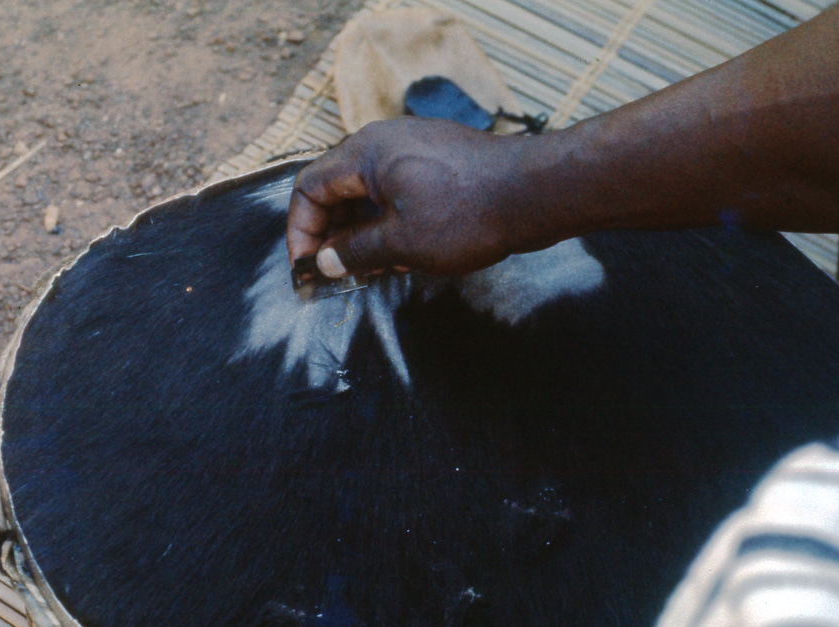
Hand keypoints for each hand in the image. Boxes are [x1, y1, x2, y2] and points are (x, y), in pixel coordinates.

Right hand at [287, 117, 532, 277]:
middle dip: (331, 233)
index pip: (309, 188)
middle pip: (336, 188)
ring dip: (362, 231)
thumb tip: (326, 262)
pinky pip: (397, 189)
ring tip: (371, 268)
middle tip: (336, 272)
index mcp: (365, 153)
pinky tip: (404, 251)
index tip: (309, 268)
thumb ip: (356, 253)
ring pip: (368, 191)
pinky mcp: (438, 160)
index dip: (302, 232)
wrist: (537, 193)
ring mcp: (414, 147)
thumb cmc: (470, 213)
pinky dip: (389, 219)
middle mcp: (384, 141)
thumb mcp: (403, 243)